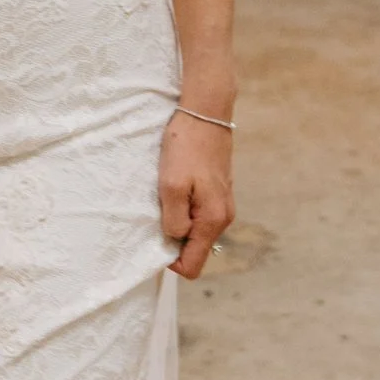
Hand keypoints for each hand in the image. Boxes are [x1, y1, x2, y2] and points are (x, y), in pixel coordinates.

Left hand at [159, 106, 233, 281]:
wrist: (205, 114)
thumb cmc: (186, 147)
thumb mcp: (171, 185)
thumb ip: (174, 219)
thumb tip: (175, 238)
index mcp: (213, 220)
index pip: (193, 265)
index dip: (171, 261)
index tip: (156, 236)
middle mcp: (223, 218)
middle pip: (195, 249)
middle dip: (174, 238)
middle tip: (159, 210)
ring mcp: (222, 205)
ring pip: (196, 230)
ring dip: (178, 220)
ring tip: (167, 195)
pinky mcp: (218, 192)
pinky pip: (199, 214)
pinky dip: (185, 208)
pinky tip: (176, 187)